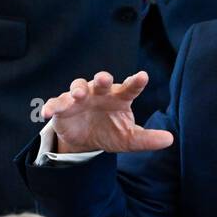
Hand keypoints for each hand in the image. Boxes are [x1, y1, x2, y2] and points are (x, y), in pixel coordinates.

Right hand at [42, 71, 173, 154]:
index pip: (130, 88)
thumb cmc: (111, 131)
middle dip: (102, 79)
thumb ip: (147, 139)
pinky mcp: (62, 107)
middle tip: (104, 79)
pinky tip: (47, 112)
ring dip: (77, 89)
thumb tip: (169, 139)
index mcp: (119, 97)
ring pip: (77, 87)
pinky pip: (55, 104)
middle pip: (101, 82)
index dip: (135, 82)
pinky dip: (51, 106)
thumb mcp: (129, 138)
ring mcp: (80, 98)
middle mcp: (100, 93)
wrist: (86, 140)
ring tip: (78, 95)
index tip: (143, 77)